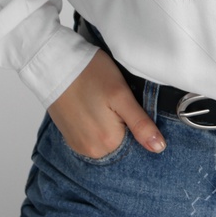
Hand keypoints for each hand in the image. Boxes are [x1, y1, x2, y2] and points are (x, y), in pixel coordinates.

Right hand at [47, 49, 165, 156]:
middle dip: (126, 127)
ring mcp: (80, 146)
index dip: (141, 128)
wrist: (56, 64)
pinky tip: (95, 109)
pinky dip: (98, 127)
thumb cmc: (90, 73)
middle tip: (118, 103)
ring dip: (112, 127)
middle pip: (122, 144)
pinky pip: (93, 139)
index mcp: (108, 143)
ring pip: (108, 142)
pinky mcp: (71, 138)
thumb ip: (141, 124)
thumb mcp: (122, 95)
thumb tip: (158, 147)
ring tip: (105, 105)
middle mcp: (92, 151)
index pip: (137, 146)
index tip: (134, 109)